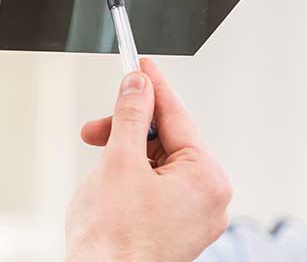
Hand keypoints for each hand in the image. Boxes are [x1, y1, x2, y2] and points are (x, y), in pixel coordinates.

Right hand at [65, 58, 232, 261]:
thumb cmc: (113, 241)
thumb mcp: (119, 162)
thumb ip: (130, 116)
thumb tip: (138, 85)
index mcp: (208, 178)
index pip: (179, 116)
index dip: (154, 87)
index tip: (140, 65)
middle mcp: (211, 199)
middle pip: (170, 141)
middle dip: (130, 130)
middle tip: (96, 129)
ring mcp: (196, 219)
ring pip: (162, 166)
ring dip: (128, 156)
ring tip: (99, 165)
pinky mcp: (178, 232)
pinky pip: (160, 190)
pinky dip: (135, 179)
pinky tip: (110, 184)